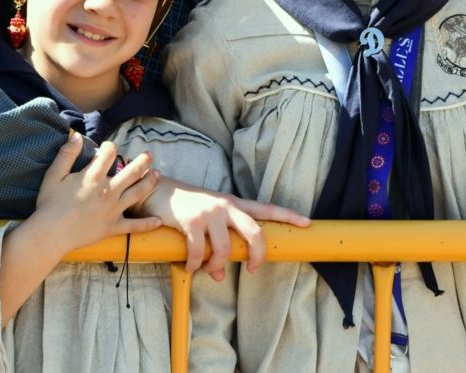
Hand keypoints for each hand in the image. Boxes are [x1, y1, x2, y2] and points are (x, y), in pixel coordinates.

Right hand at [28, 133, 161, 253]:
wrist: (51, 234)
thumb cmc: (49, 204)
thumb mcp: (53, 175)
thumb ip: (66, 154)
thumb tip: (76, 135)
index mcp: (94, 176)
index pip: (109, 154)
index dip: (110, 147)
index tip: (109, 147)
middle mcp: (108, 190)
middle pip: (132, 171)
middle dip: (143, 161)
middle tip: (150, 155)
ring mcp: (113, 209)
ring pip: (138, 193)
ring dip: (150, 182)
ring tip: (158, 174)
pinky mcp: (113, 227)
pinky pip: (134, 226)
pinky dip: (147, 224)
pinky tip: (159, 221)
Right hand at [142, 178, 310, 280]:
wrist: (158, 191)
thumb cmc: (186, 207)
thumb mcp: (207, 220)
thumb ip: (218, 244)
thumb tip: (217, 274)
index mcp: (234, 203)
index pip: (267, 209)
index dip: (288, 216)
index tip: (307, 223)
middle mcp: (226, 206)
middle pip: (255, 231)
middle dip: (258, 255)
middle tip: (254, 268)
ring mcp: (209, 213)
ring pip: (225, 249)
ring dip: (217, 266)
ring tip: (208, 270)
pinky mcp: (191, 221)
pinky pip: (199, 252)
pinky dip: (195, 265)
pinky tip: (190, 266)